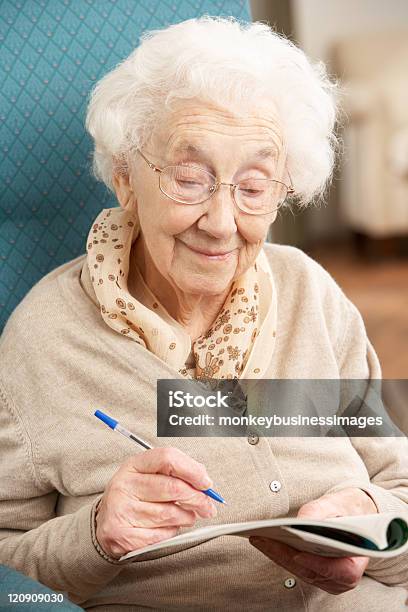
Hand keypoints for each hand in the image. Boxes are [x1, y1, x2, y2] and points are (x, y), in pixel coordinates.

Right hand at [96, 447, 216, 558]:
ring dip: (186, 517)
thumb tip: (204, 481)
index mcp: (133, 465)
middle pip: (173, 488)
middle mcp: (124, 485)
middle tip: (208, 506)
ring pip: (170, 514)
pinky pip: (161, 535)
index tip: (206, 483)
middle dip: (197, 499)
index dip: (192, 470)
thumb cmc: (135, 496)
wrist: (105, 523)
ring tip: (187, 516)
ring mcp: (121, 510)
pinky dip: (171, 532)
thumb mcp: (150, 476)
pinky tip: (168, 527)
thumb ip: (176, 473)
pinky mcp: (122, 535)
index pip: (167, 458)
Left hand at [250, 487, 377, 594]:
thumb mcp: (337, 504)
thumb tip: (300, 521)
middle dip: (285, 555)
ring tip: (259, 538)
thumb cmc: (348, 510)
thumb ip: (320, 512)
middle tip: (264, 539)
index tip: (298, 555)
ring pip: (299, 571)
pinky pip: (295, 568)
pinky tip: (265, 542)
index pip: (341, 572)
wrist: (355, 515)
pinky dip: (280, 555)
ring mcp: (328, 580)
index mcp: (358, 562)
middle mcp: (343, 577)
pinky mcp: (315, 575)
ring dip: (277, 555)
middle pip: (312, 572)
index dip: (319, 565)